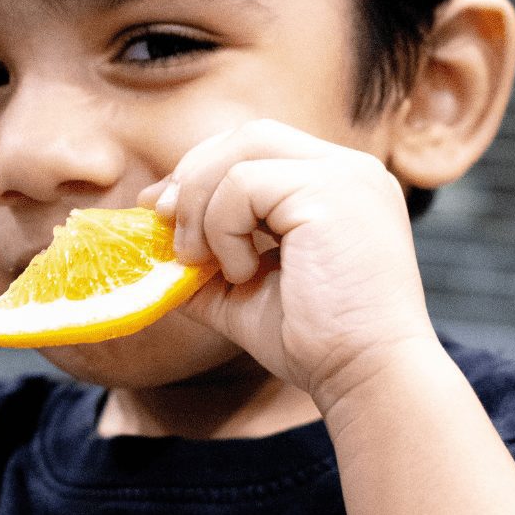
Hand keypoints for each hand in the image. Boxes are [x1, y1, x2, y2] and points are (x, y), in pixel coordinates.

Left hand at [138, 119, 437, 413]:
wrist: (365, 378)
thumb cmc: (315, 342)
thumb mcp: (244, 292)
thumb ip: (205, 261)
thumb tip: (150, 242)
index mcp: (336, 185)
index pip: (258, 147)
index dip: (202, 169)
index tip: (159, 208)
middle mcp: (348, 169)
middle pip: (247, 136)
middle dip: (193, 176)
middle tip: (161, 222)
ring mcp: (345, 175)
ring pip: (240, 152)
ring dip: (200, 204)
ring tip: (201, 261)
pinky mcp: (331, 192)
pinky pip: (243, 185)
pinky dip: (222, 228)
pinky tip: (242, 273)